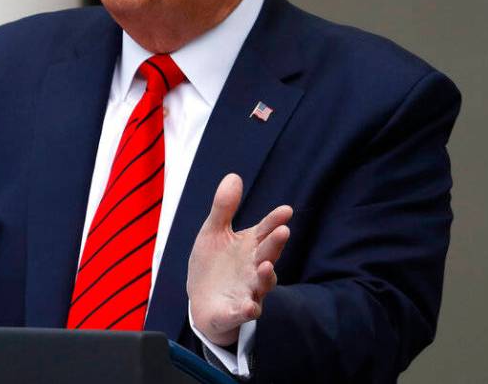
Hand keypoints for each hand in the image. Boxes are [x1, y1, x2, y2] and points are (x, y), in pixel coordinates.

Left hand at [187, 173, 291, 345]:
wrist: (202, 301)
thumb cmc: (214, 265)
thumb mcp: (213, 233)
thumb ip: (223, 208)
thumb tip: (234, 176)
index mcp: (249, 247)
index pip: (265, 231)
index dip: (274, 220)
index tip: (286, 210)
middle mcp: (254, 268)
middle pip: (268, 254)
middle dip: (276, 244)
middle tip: (283, 231)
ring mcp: (248, 290)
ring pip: (262, 284)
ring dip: (266, 276)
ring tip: (266, 266)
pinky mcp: (236, 312)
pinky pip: (245, 312)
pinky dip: (248, 309)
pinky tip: (250, 306)